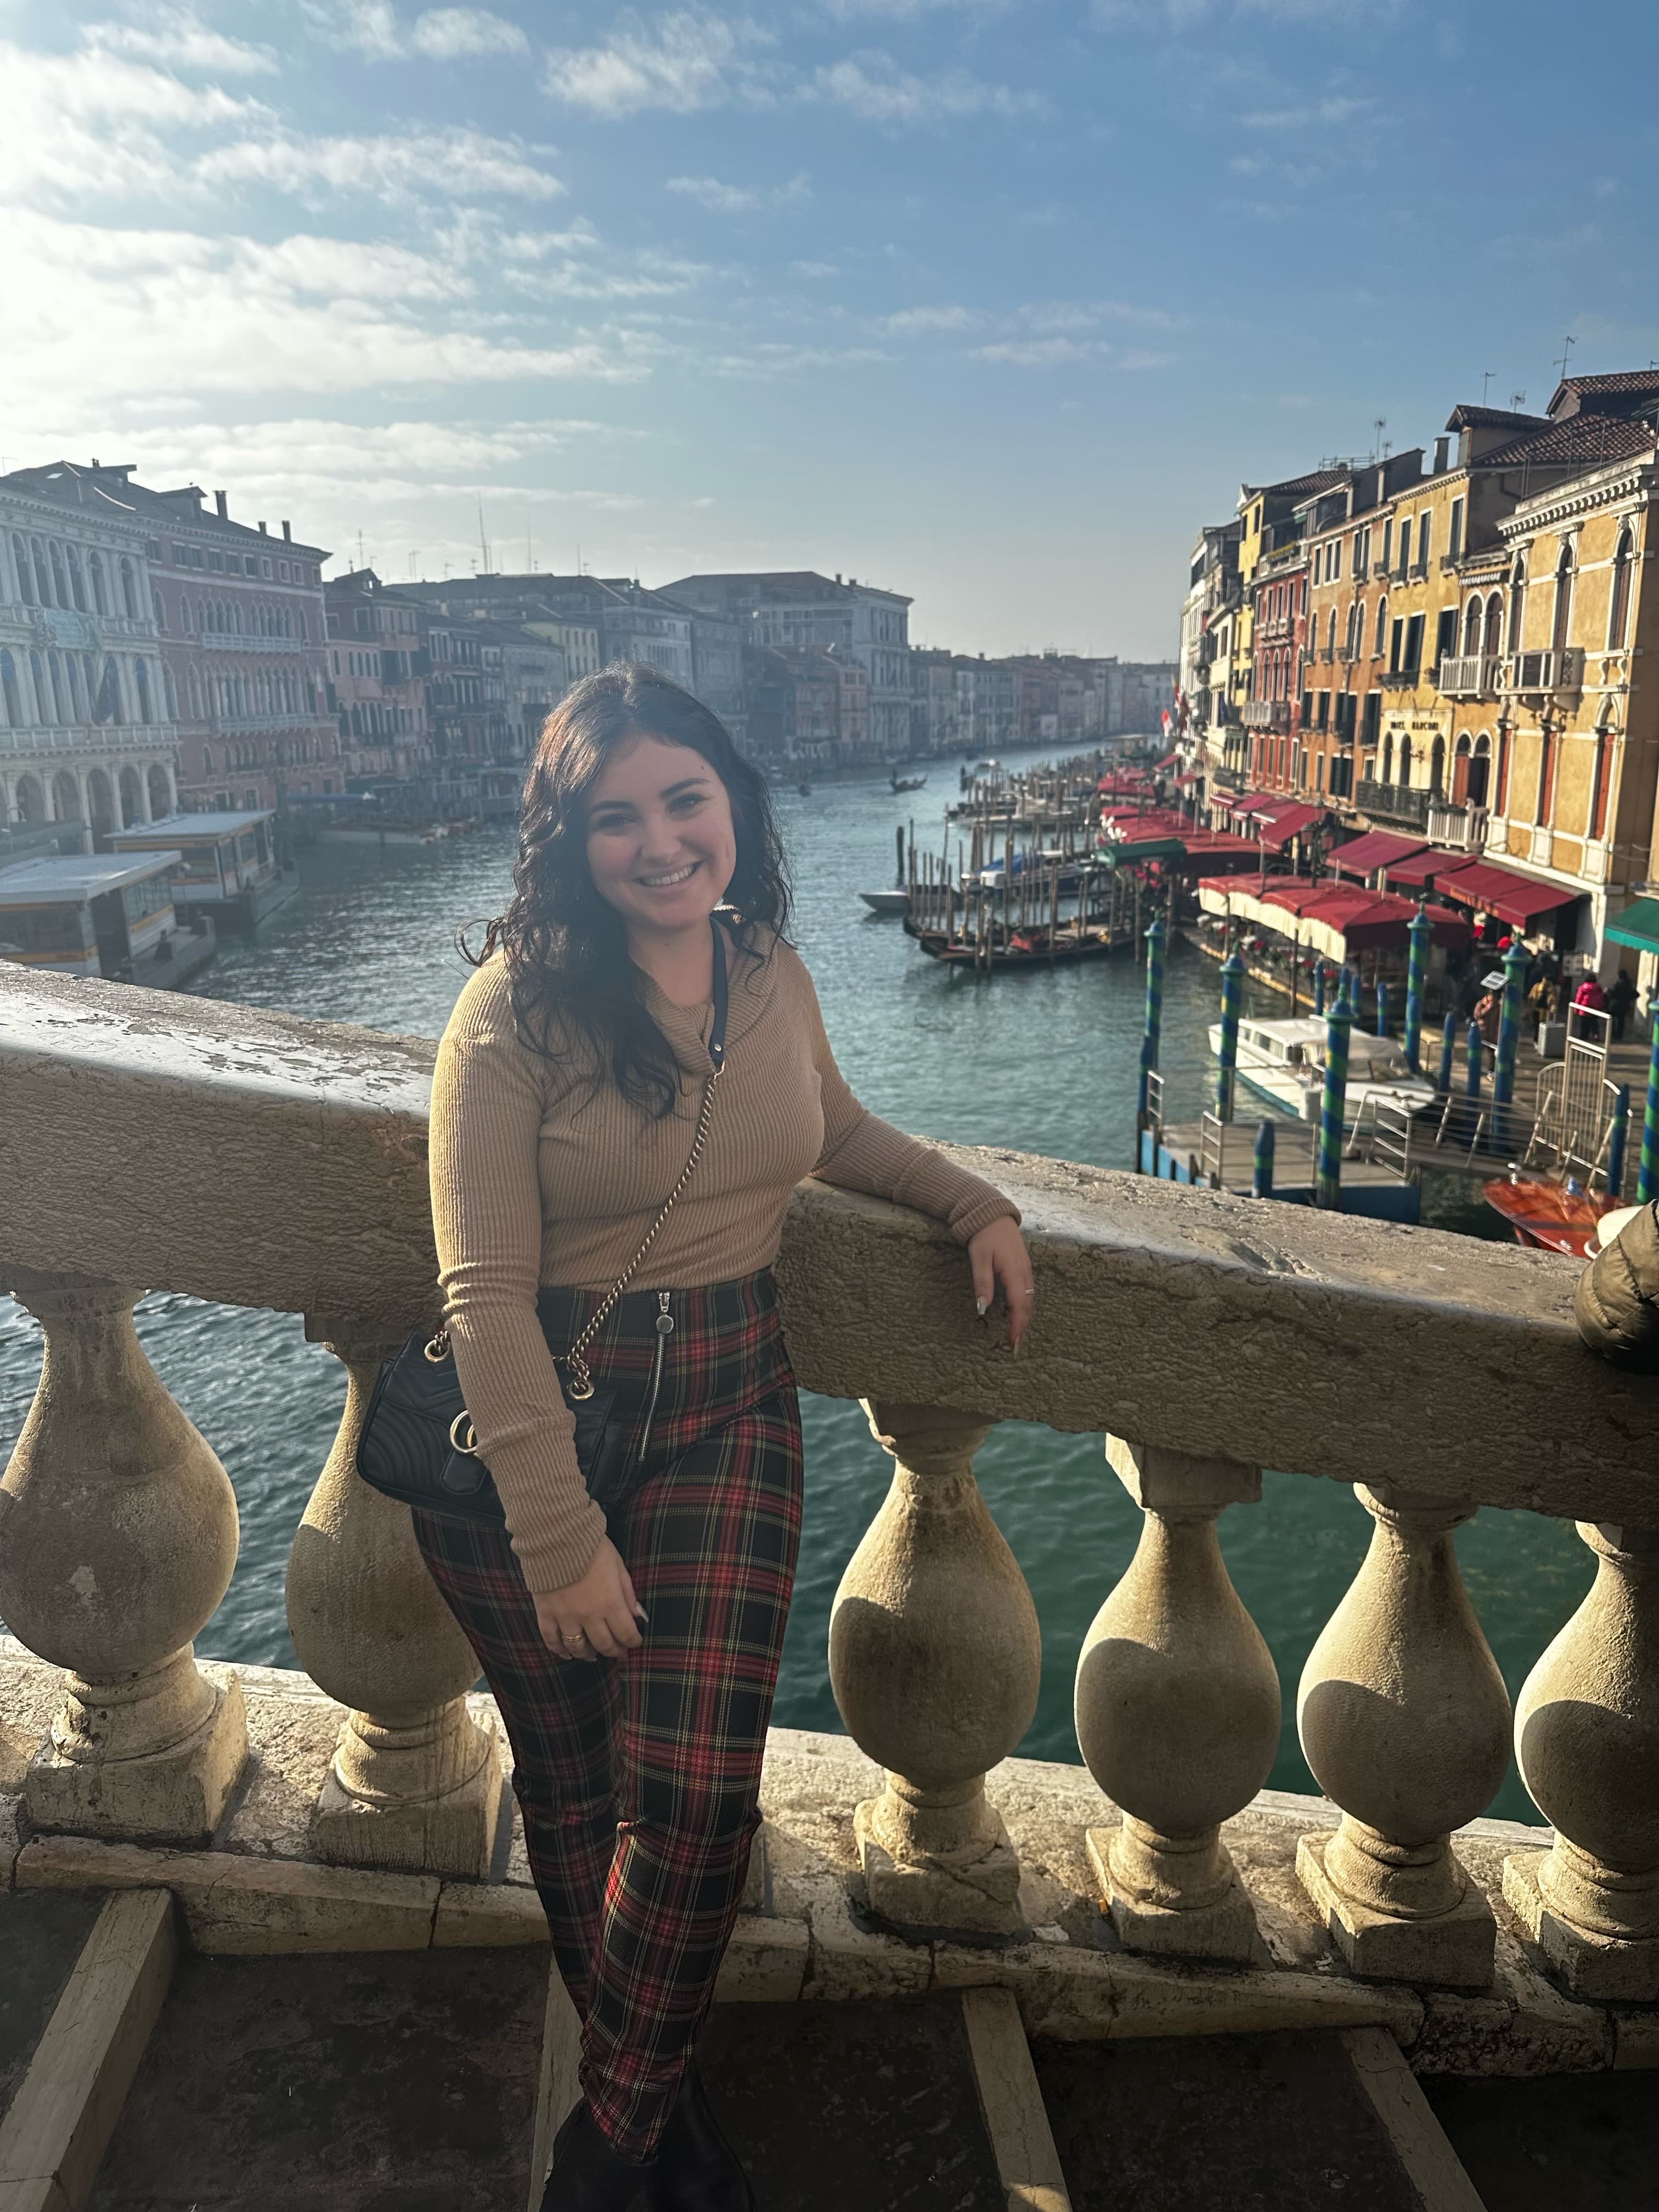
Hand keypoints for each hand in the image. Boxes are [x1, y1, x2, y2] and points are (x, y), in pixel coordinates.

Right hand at [533, 1538, 646, 1661]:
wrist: (557, 1536)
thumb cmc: (592, 1548)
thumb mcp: (618, 1566)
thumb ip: (628, 1594)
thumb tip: (637, 1616)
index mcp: (610, 1602)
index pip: (625, 1634)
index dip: (633, 1642)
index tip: (635, 1642)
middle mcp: (589, 1615)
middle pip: (604, 1644)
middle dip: (614, 1651)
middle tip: (618, 1652)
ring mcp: (565, 1616)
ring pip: (578, 1647)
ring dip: (588, 1654)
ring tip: (594, 1655)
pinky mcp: (546, 1613)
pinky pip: (551, 1639)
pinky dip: (559, 1650)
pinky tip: (567, 1654)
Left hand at [966, 1217, 1035, 1349]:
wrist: (994, 1214)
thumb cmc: (984, 1236)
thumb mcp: (979, 1258)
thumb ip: (982, 1283)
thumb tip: (982, 1309)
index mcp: (1014, 1271)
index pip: (1018, 1305)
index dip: (1016, 1325)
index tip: (1013, 1342)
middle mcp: (1024, 1272)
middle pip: (1027, 1305)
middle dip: (1022, 1326)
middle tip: (1015, 1345)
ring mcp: (1026, 1269)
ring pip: (1030, 1298)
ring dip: (1025, 1317)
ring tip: (1018, 1333)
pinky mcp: (1024, 1266)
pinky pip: (1029, 1290)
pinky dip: (1025, 1305)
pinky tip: (1019, 1312)